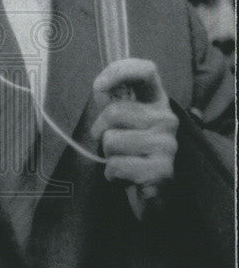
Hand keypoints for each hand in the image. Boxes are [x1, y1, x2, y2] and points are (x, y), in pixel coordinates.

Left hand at [91, 58, 177, 187]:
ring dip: (108, 156)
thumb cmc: (132, 155)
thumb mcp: (122, 124)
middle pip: (114, 112)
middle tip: (115, 147)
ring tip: (125, 162)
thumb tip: (101, 87)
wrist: (152, 197)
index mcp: (157, 102)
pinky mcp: (161, 170)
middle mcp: (166, 119)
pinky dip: (113, 175)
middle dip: (101, 132)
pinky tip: (128, 179)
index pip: (146, 71)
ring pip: (111, 141)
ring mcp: (167, 144)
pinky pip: (116, 166)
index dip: (120, 71)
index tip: (99, 86)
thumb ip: (113, 102)